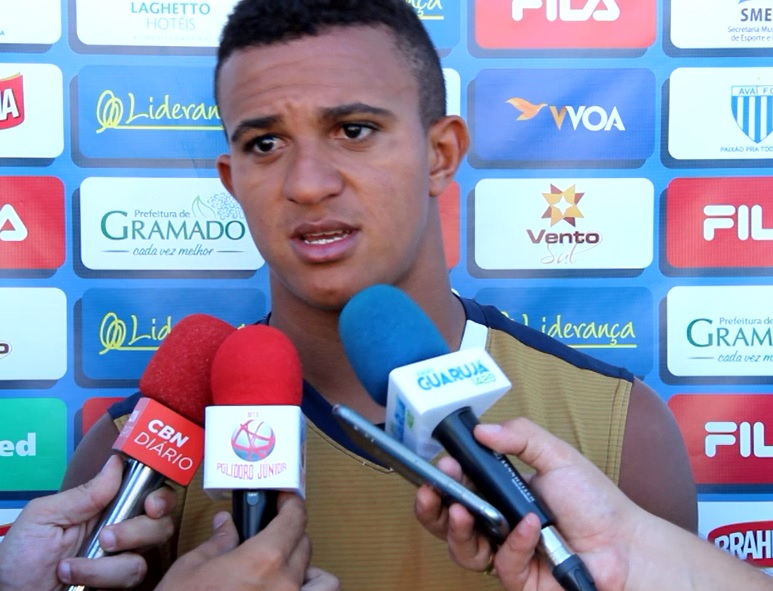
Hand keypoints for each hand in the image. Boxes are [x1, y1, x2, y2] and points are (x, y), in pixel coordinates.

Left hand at [0, 455, 175, 590]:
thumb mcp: (44, 516)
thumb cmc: (19, 558)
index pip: (147, 491)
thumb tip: (116, 463)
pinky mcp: (118, 584)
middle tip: (108, 536)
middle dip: (140, 528)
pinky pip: (131, 576)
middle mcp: (120, 529)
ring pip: (147, 551)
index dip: (160, 493)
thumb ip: (83, 494)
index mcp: (104, 506)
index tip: (151, 503)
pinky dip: (98, 577)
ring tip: (72, 564)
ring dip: (108, 560)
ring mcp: (121, 558)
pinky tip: (73, 577)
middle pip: (161, 520)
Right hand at [156, 493, 337, 590]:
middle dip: (290, 535)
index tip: (287, 499)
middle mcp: (285, 584)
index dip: (292, 504)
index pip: (294, 520)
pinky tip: (291, 590)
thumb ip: (217, 543)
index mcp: (262, 561)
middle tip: (271, 536)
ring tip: (287, 571)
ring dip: (309, 570)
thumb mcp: (190, 570)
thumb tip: (226, 524)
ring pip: (323, 579)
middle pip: (305, 545)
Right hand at [415, 418, 637, 590]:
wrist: (626, 544)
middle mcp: (497, 523)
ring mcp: (506, 553)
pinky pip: (502, 564)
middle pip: (448, 521)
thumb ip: (521, 436)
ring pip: (462, 549)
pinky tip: (529, 526)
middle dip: (431, 508)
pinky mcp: (519, 579)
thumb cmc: (595, 501)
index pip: (460, 486)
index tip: (442, 465)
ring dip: (457, 529)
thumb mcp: (557, 456)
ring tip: (463, 511)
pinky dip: (514, 543)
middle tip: (432, 492)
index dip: (445, 478)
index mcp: (500, 492)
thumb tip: (481, 429)